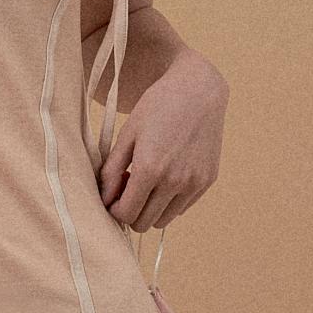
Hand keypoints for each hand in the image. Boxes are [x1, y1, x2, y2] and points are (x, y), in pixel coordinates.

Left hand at [95, 53, 227, 233]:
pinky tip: (167, 175)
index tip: (113, 193)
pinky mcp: (207, 181)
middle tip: (129, 185)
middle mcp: (175, 181)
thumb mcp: (127, 133)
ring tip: (148, 182)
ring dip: (151, 208)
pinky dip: (170, 201)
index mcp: (150, 169)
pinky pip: (181, 208)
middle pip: (144, 223)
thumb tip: (104, 200)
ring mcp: (194, 183)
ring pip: (163, 221)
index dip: (114, 208)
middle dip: (131, 210)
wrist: (198, 89)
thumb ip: (111, 170)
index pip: (126, 214)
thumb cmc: (157, 106)